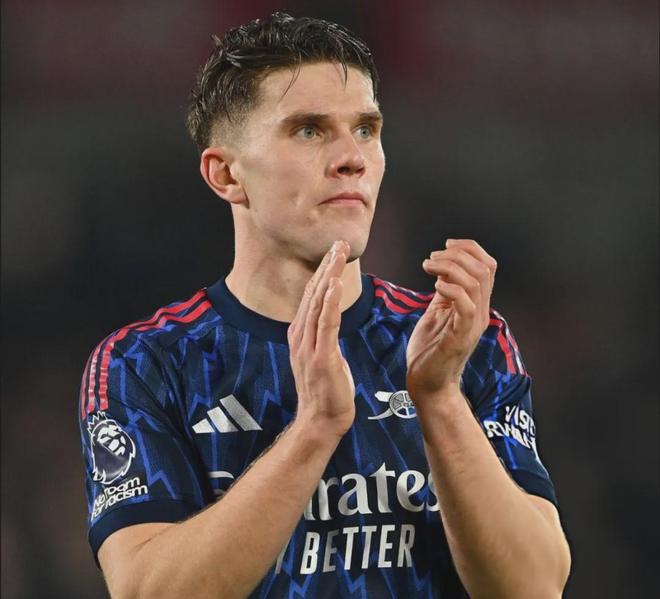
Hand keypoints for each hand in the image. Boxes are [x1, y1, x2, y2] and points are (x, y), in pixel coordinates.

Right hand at [288, 240, 355, 438]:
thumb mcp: (323, 355)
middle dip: (327, 265)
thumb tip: (329, 319)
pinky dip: (329, 303)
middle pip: (314, 293)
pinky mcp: (320, 357)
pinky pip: (325, 325)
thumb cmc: (326, 390)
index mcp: (301, 334)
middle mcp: (300, 336)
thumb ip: (323, 335)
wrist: (320, 421)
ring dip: (329, 275)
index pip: (313, 296)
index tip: (335, 251)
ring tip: (338, 253)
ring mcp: (308, 347)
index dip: (323, 271)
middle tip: (339, 242)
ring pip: (318, 303)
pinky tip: (334, 284)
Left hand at [406, 239, 496, 402]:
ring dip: (449, 267)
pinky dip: (451, 289)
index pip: (487, 266)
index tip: (445, 245)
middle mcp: (480, 312)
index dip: (470, 248)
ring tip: (428, 267)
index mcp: (476, 304)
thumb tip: (443, 271)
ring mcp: (472, 324)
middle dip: (456, 254)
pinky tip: (435, 286)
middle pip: (484, 269)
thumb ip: (445, 293)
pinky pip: (466, 305)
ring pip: (476, 282)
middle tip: (431, 259)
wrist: (426, 384)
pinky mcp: (461, 336)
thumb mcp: (437, 313)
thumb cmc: (429, 351)